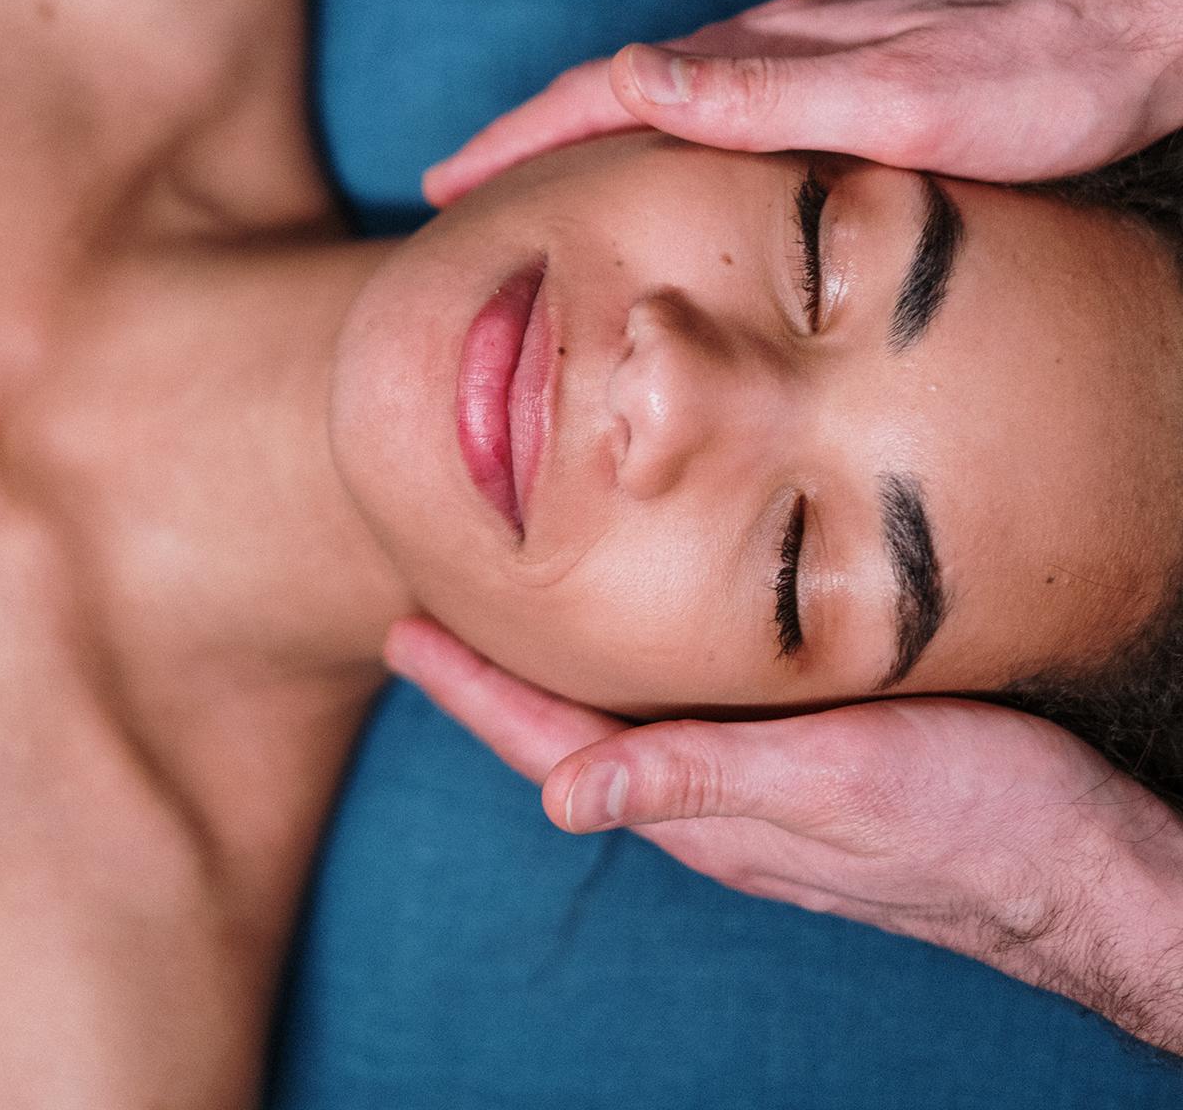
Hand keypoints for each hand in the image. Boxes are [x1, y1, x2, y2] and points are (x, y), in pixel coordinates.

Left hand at [385, 616, 1182, 1054]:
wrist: (1085, 867)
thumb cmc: (973, 817)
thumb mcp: (836, 785)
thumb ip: (702, 780)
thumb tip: (561, 801)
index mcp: (700, 805)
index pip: (549, 744)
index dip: (471, 690)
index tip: (403, 636)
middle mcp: (711, 800)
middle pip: (568, 735)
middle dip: (492, 682)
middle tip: (428, 621)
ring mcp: (754, 791)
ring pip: (622, 726)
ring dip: (553, 681)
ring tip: (504, 632)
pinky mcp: (802, 771)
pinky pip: (682, 722)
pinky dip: (630, 680)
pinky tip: (637, 654)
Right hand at [423, 0, 1182, 198]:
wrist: (1140, 22)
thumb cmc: (1033, 72)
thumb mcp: (895, 99)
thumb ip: (761, 93)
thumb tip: (625, 80)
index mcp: (762, 59)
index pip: (601, 95)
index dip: (514, 142)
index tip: (444, 186)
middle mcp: (770, 49)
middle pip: (614, 91)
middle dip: (525, 139)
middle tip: (459, 189)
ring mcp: (805, 55)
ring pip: (663, 97)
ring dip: (584, 136)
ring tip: (535, 181)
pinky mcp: (843, 70)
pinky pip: (718, 102)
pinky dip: (658, 133)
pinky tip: (667, 156)